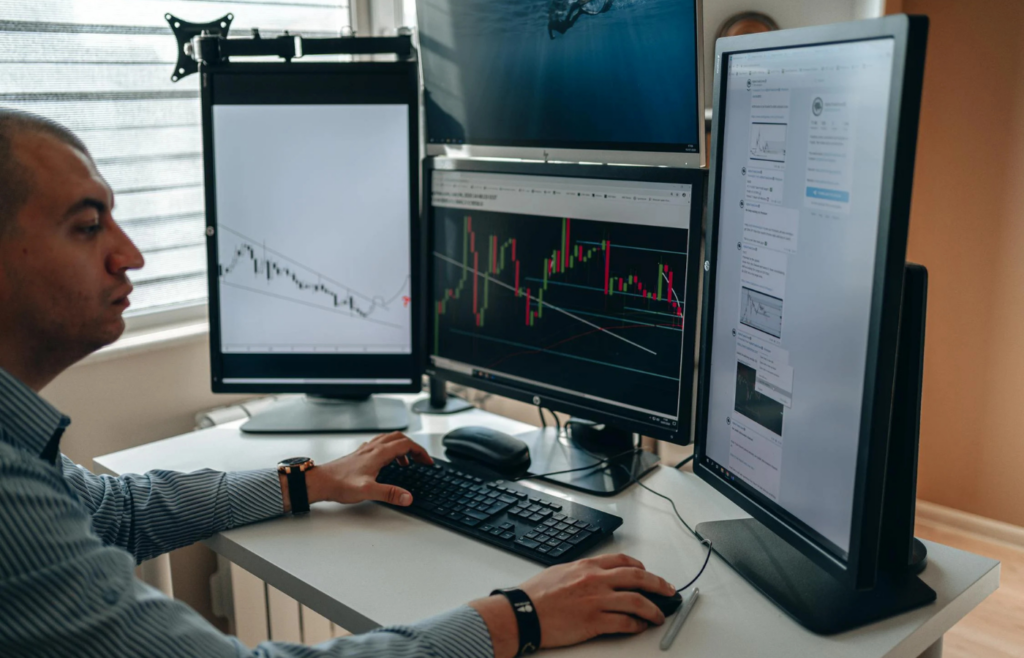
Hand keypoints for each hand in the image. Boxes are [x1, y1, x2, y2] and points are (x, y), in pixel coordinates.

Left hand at [292, 432, 432, 508]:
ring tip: (406, 462)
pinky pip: (379, 445)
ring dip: (402, 447)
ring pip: (389, 440)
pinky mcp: (359, 455)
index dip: (420, 452)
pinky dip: (389, 450)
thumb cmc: (340, 484)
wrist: (320, 482)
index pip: (406, 445)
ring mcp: (365, 450)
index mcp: (378, 453)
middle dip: (413, 447)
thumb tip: (408, 497)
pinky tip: (386, 462)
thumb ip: (390, 493)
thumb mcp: (368, 491)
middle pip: (399, 438)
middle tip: (421, 459)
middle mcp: (373, 448)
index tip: (427, 462)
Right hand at [470, 554, 675, 657]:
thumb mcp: (560, 572)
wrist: (522, 613)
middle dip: (657, 583)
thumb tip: (596, 577)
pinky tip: (640, 627)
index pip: (622, 561)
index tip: (647, 571)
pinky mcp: (594, 622)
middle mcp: (595, 580)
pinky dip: (636, 625)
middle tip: (668, 590)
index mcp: (587, 566)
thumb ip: (581, 573)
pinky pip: (624, 622)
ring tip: (659, 615)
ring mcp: (596, 600)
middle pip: (637, 577)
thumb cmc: (535, 595)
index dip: (640, 566)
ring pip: (636, 601)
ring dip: (653, 609)